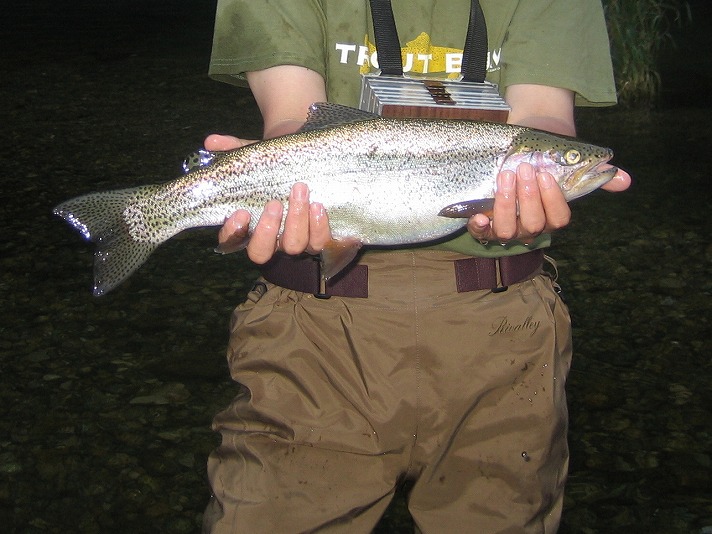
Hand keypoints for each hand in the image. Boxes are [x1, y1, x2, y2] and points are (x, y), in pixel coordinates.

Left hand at [466, 162, 631, 243]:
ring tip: (505, 177)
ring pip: (507, 230)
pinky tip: (479, 214)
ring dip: (505, 204)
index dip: (552, 200)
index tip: (545, 175)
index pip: (558, 219)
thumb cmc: (547, 158)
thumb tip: (624, 180)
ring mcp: (507, 227)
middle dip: (527, 198)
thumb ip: (599, 175)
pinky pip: (481, 234)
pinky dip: (479, 227)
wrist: (521, 148)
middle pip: (532, 224)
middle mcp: (530, 227)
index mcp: (552, 216)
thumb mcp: (571, 162)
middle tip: (524, 169)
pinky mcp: (484, 223)